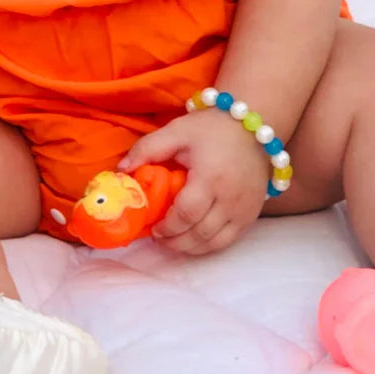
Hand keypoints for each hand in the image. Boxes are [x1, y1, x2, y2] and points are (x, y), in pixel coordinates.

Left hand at [119, 110, 267, 255]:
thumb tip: (122, 170)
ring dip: (192, 247)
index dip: (168, 227)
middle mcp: (230, 198)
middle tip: (160, 238)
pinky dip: (210, 245)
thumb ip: (147, 149)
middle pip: (200, 233)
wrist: (253, 125)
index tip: (153, 229)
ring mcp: (244, 209)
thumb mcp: (176, 131)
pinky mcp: (252, 213)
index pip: (187, 214)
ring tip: (174, 241)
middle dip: (176, 241)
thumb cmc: (212, 127)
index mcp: (210, 177)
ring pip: (216, 242)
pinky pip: (231, 239)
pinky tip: (195, 239)